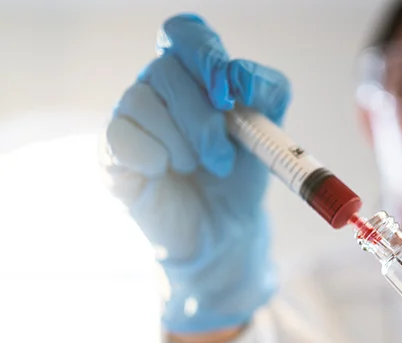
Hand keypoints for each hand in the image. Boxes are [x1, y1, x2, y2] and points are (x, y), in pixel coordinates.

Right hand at [101, 14, 291, 332]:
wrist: (225, 228)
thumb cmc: (242, 174)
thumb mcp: (269, 129)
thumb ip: (266, 91)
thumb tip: (238, 76)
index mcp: (194, 74)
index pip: (185, 33)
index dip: (205, 54)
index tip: (228, 95)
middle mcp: (156, 87)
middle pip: (165, 69)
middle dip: (202, 119)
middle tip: (222, 158)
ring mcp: (130, 117)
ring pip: (141, 100)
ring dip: (182, 143)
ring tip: (198, 168)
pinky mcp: (110, 151)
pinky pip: (121, 137)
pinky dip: (153, 158)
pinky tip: (165, 174)